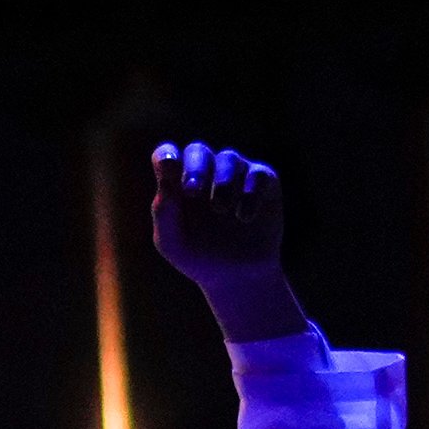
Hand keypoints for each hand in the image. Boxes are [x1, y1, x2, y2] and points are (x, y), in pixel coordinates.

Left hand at [144, 140, 308, 343]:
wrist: (235, 278)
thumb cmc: (197, 257)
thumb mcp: (172, 242)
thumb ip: (163, 212)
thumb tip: (166, 177)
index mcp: (178, 182)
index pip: (167, 155)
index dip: (166, 156)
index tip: (166, 166)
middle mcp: (207, 171)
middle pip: (197, 150)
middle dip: (194, 168)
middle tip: (192, 192)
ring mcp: (237, 174)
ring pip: (229, 158)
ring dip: (221, 181)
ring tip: (219, 208)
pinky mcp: (264, 183)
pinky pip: (258, 175)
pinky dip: (250, 193)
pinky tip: (244, 217)